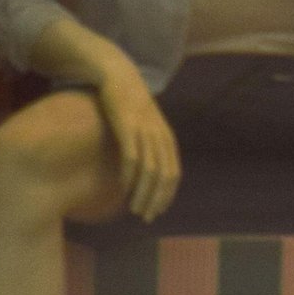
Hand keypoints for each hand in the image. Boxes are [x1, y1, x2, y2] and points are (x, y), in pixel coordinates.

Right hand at [92, 63, 181, 221]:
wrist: (120, 78)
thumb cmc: (131, 107)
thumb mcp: (147, 128)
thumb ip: (149, 147)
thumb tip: (145, 174)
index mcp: (167, 138)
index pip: (173, 173)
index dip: (167, 195)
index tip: (157, 212)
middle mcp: (160, 136)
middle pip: (164, 175)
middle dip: (156, 199)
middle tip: (146, 216)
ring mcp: (145, 131)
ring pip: (149, 170)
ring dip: (142, 192)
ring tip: (134, 208)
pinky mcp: (127, 127)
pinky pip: (131, 156)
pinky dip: (129, 175)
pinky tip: (124, 188)